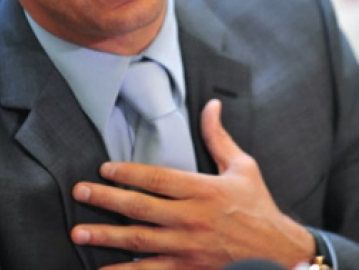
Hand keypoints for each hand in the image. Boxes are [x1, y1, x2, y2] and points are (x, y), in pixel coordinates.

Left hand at [70, 99, 315, 268]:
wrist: (279, 253)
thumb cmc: (258, 207)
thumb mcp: (243, 167)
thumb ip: (219, 137)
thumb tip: (211, 105)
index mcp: (204, 190)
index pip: (158, 179)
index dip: (128, 173)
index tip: (104, 169)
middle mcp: (192, 219)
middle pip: (140, 208)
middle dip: (106, 200)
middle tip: (79, 193)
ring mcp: (188, 247)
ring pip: (139, 241)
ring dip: (106, 236)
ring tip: (78, 232)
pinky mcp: (188, 269)